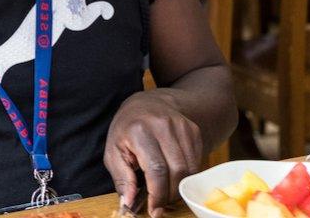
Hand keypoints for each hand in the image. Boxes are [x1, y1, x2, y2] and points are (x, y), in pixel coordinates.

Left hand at [104, 90, 203, 217]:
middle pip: (177, 172)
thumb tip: (128, 203)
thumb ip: (121, 177)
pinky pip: (196, 162)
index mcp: (139, 131)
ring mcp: (182, 127)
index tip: (154, 209)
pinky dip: (187, 176)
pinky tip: (174, 177)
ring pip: (190, 169)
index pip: (156, 170)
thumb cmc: (127, 129)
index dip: (157, 194)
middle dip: (169, 195)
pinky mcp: (194, 132)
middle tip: (160, 204)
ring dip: (179, 188)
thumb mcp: (113, 150)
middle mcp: (163, 126)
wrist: (148, 103)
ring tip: (166, 192)